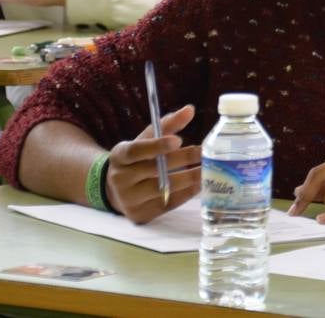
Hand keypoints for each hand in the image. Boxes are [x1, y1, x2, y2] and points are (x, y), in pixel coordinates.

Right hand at [105, 104, 201, 223]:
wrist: (116, 190)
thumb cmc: (137, 159)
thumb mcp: (146, 139)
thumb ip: (167, 125)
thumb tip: (190, 109)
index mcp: (119, 155)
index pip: (136, 150)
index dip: (157, 145)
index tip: (178, 140)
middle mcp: (120, 178)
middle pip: (154, 169)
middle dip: (183, 160)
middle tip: (204, 153)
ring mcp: (129, 200)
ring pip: (163, 188)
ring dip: (189, 178)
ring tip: (208, 169)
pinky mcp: (140, 215)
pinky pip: (168, 204)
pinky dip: (186, 193)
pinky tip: (200, 184)